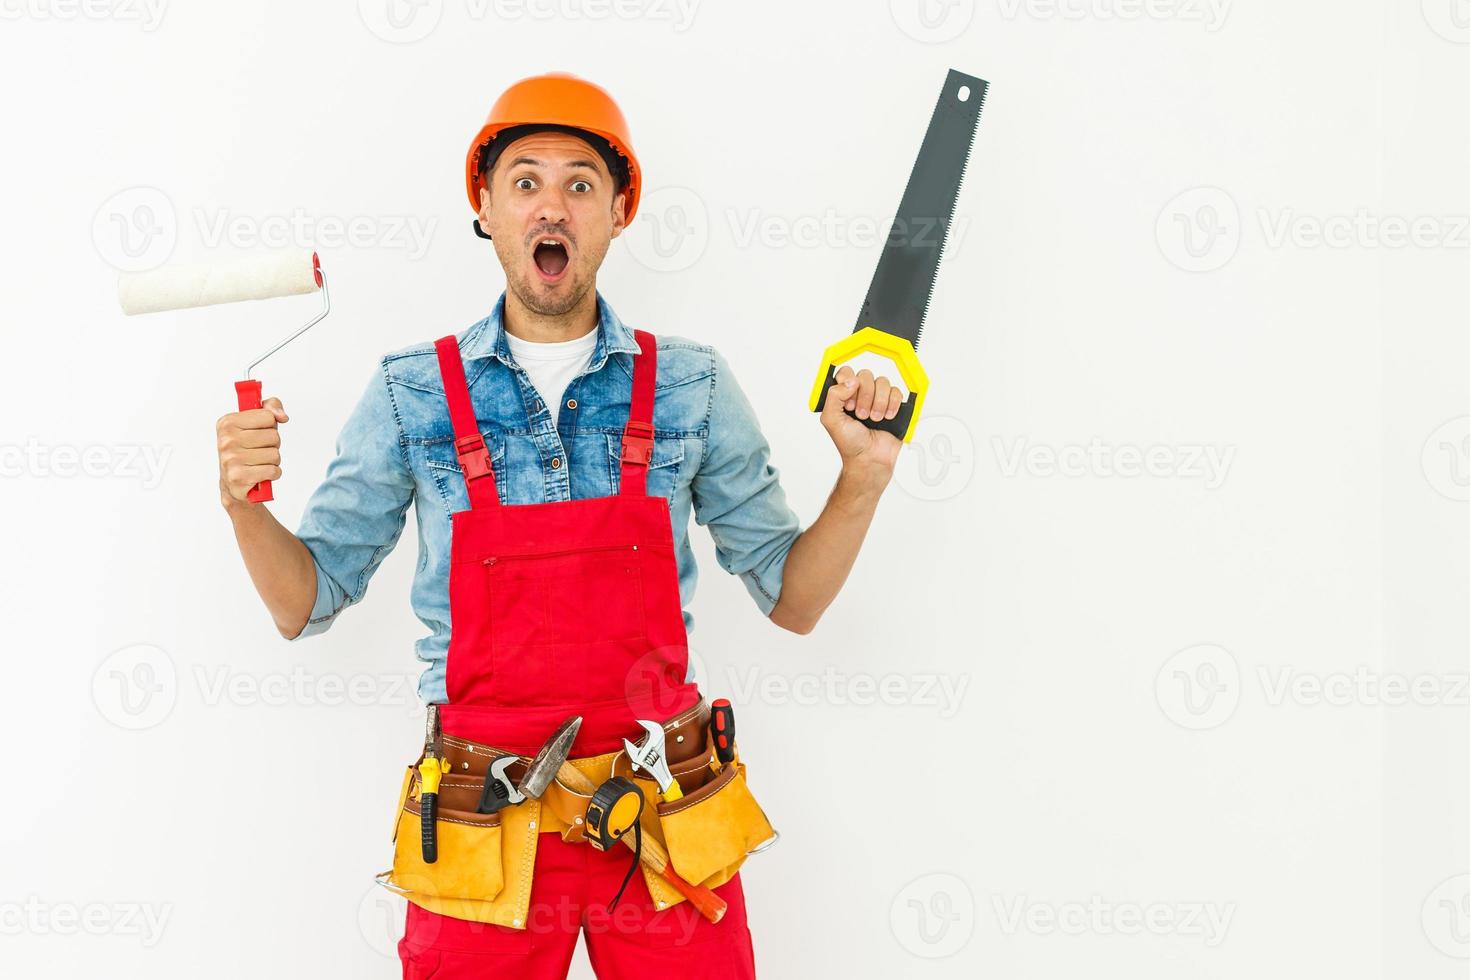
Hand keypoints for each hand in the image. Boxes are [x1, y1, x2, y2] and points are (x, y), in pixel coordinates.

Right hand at [218, 397, 287, 506]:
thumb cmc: (245, 450)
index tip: (258, 432)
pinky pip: (273, 471)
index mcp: (227, 423)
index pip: (268, 416)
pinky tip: (260, 473)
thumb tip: (281, 415)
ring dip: (272, 461)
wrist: (233, 482)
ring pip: (275, 454)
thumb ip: (270, 408)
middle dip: (272, 445)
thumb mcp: (254, 423)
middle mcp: (226, 440)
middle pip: (273, 436)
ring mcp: (231, 459)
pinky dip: (272, 474)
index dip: (269, 426)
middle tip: (258, 450)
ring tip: (258, 462)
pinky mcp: (239, 477)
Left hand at [819, 366, 903, 487]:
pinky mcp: (893, 404)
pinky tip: (887, 417)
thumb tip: (850, 380)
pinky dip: (892, 404)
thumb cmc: (850, 443)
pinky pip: (896, 391)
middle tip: (861, 415)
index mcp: (843, 395)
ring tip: (874, 419)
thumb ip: (833, 396)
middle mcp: (860, 394)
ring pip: (882, 381)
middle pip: (865, 375)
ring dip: (878, 402)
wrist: (870, 459)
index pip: (846, 372)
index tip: (848, 403)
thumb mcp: (831, 419)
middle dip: (864, 397)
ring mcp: (877, 398)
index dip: (848, 383)